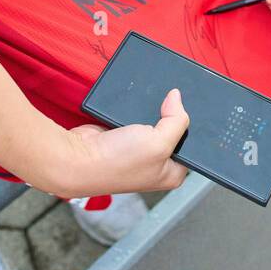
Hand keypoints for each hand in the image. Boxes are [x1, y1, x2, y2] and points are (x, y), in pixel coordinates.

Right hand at [63, 89, 189, 196]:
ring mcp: (138, 150)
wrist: (76, 159)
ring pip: (154, 121)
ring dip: (153, 109)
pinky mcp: (122, 137)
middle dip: (173, 115)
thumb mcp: (159, 142)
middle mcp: (156, 164)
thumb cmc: (116, 163)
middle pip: (174, 131)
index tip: (195, 107)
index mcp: (171, 173)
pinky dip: (136, 108)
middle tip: (175, 98)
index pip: (192, 146)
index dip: (193, 127)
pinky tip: (139, 99)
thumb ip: (176, 120)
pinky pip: (136, 117)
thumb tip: (177, 98)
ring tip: (158, 96)